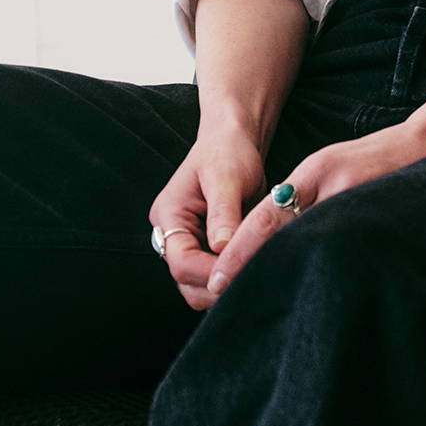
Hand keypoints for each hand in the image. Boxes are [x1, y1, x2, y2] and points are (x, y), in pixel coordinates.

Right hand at [149, 120, 268, 312]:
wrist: (236, 140)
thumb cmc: (228, 151)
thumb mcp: (226, 177)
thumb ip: (223, 214)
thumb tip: (222, 249)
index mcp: (169, 216)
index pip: (181, 262)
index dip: (209, 273)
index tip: (239, 272)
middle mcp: (174, 234)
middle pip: (186, 280)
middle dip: (217, 285)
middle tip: (253, 278)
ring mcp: (191, 243)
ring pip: (200, 284)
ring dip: (225, 283)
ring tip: (256, 271)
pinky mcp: (208, 248)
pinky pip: (216, 274)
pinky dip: (233, 276)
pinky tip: (255, 266)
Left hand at [203, 116, 425, 296]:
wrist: (425, 146)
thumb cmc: (370, 158)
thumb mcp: (327, 166)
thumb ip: (297, 197)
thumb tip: (261, 238)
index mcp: (314, 171)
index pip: (266, 217)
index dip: (240, 251)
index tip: (218, 279)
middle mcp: (332, 187)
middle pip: (284, 238)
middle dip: (255, 268)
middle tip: (229, 297)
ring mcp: (357, 203)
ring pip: (310, 247)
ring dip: (285, 273)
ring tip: (262, 302)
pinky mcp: (378, 220)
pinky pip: (340, 250)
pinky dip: (322, 269)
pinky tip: (311, 289)